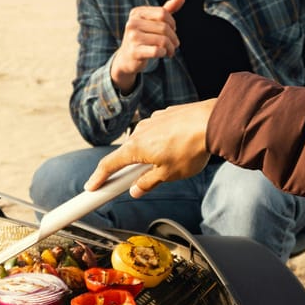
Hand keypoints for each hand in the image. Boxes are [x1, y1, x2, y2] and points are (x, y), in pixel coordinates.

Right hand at [84, 99, 216, 196]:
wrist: (213, 122)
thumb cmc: (190, 149)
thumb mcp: (168, 175)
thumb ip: (148, 183)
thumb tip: (135, 189)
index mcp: (135, 149)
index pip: (109, 165)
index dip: (98, 178)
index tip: (91, 187)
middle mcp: (139, 132)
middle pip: (127, 154)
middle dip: (129, 168)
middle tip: (132, 182)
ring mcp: (152, 121)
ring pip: (143, 142)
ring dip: (148, 155)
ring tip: (169, 164)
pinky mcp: (165, 115)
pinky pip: (157, 132)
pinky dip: (161, 142)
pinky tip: (177, 147)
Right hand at [111, 0, 184, 92]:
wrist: (126, 59)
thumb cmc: (143, 38)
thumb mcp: (153, 22)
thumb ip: (167, 10)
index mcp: (137, 13)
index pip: (162, 13)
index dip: (172, 22)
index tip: (173, 31)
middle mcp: (132, 23)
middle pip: (164, 27)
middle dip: (173, 38)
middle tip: (175, 45)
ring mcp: (132, 37)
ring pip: (162, 40)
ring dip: (171, 48)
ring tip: (170, 52)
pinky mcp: (135, 52)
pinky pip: (157, 51)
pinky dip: (163, 53)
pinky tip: (163, 54)